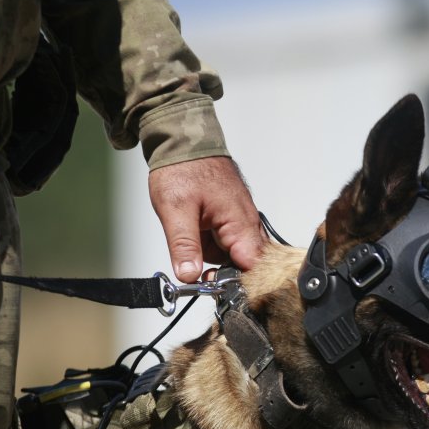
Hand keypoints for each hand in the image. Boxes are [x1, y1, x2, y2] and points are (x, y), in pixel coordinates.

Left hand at [148, 156, 265, 282]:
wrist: (183, 141)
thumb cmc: (183, 169)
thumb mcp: (175, 210)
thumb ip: (184, 246)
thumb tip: (189, 276)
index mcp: (240, 223)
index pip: (253, 267)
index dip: (236, 283)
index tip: (212, 287)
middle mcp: (248, 223)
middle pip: (246, 264)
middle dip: (223, 273)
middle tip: (195, 268)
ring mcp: (242, 219)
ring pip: (234, 254)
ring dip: (214, 257)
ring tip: (193, 238)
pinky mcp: (233, 217)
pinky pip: (228, 242)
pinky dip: (212, 243)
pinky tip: (197, 232)